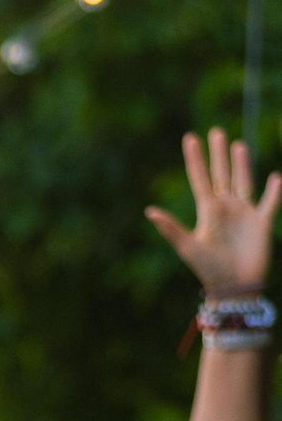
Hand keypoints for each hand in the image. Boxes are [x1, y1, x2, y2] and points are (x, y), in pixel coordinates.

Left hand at [146, 125, 279, 301]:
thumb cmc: (208, 270)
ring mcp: (245, 214)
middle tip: (215, 132)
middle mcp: (226, 208)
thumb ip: (171, 228)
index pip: (200, 178)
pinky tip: (276, 177)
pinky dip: (275, 191)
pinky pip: (270, 203)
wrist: (234, 288)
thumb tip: (150, 211)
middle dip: (218, 154)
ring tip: (238, 145)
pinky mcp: (262, 223)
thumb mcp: (188, 247)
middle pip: (222, 174)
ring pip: (243, 181)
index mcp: (208, 211)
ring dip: (242, 164)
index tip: (190, 138)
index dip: (195, 159)